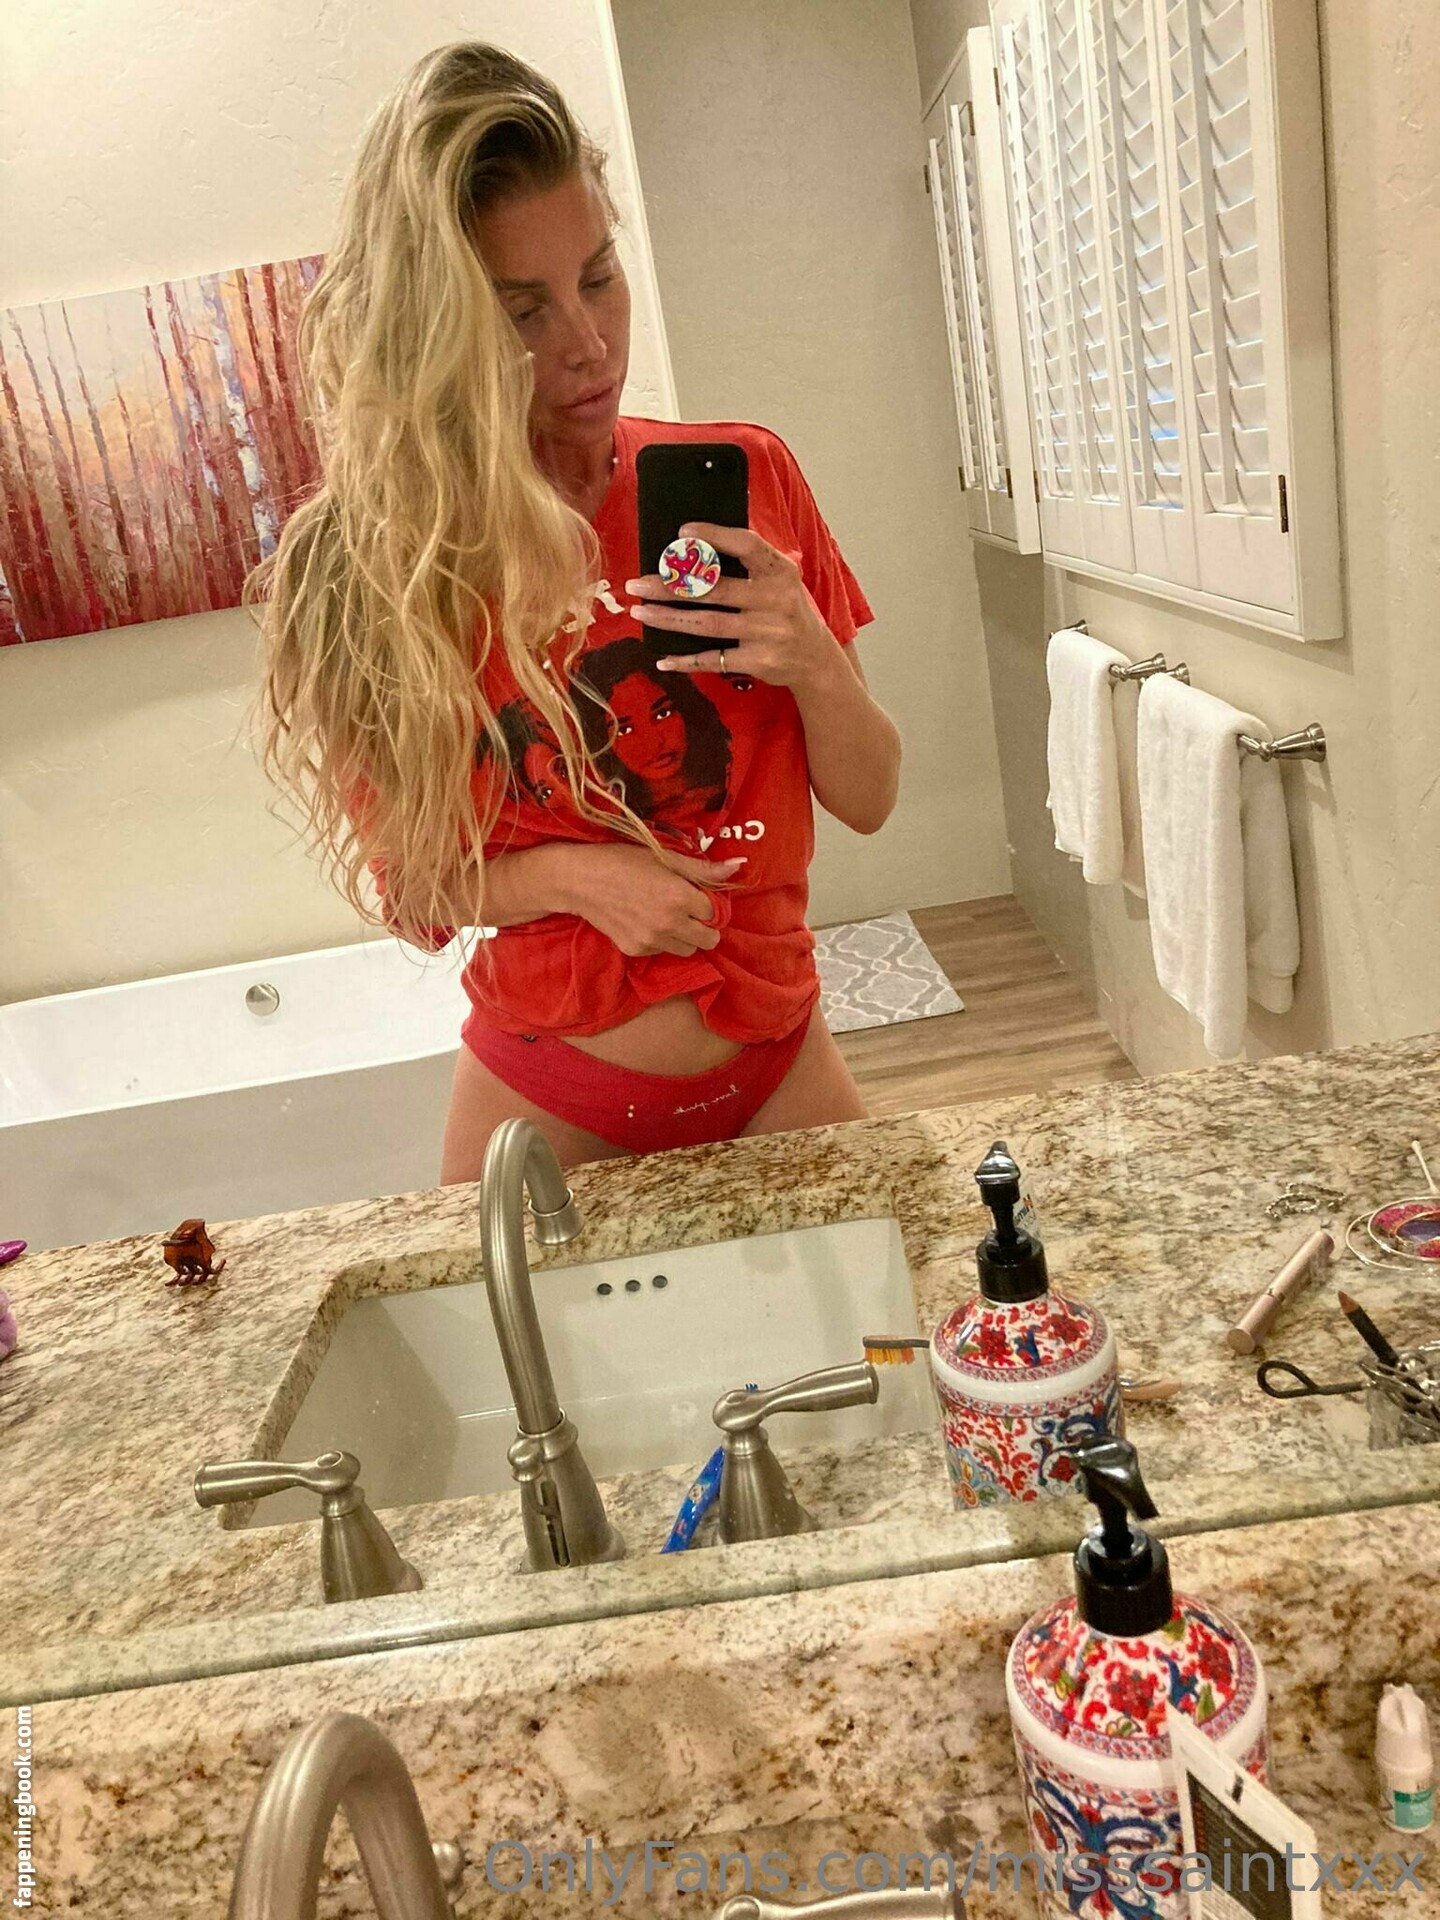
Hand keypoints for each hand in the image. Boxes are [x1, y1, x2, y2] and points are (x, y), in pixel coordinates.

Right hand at [562, 844, 745, 957]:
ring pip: (687, 950)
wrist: (579, 880)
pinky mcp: (636, 950)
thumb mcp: (665, 857)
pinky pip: (661, 951)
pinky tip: (644, 921)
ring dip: (684, 936)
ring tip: (666, 916)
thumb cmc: (623, 861)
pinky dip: (661, 940)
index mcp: (681, 897)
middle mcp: (670, 924)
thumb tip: (738, 867)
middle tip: (689, 912)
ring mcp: (652, 941)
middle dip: (704, 927)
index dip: (709, 904)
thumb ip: (703, 868)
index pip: (715, 913)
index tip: (697, 896)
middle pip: (708, 939)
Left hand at [624, 523, 840, 691]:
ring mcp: (767, 633)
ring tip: (640, 611)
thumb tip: (692, 546)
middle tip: (637, 583)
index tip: (681, 534)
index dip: (714, 536)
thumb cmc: (785, 610)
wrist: (815, 658)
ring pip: (706, 624)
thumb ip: (748, 563)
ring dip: (668, 618)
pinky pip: (713, 659)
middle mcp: (775, 600)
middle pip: (714, 589)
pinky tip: (663, 657)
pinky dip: (685, 661)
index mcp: (781, 571)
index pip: (746, 545)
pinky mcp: (758, 662)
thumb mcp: (780, 579)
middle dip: (670, 586)